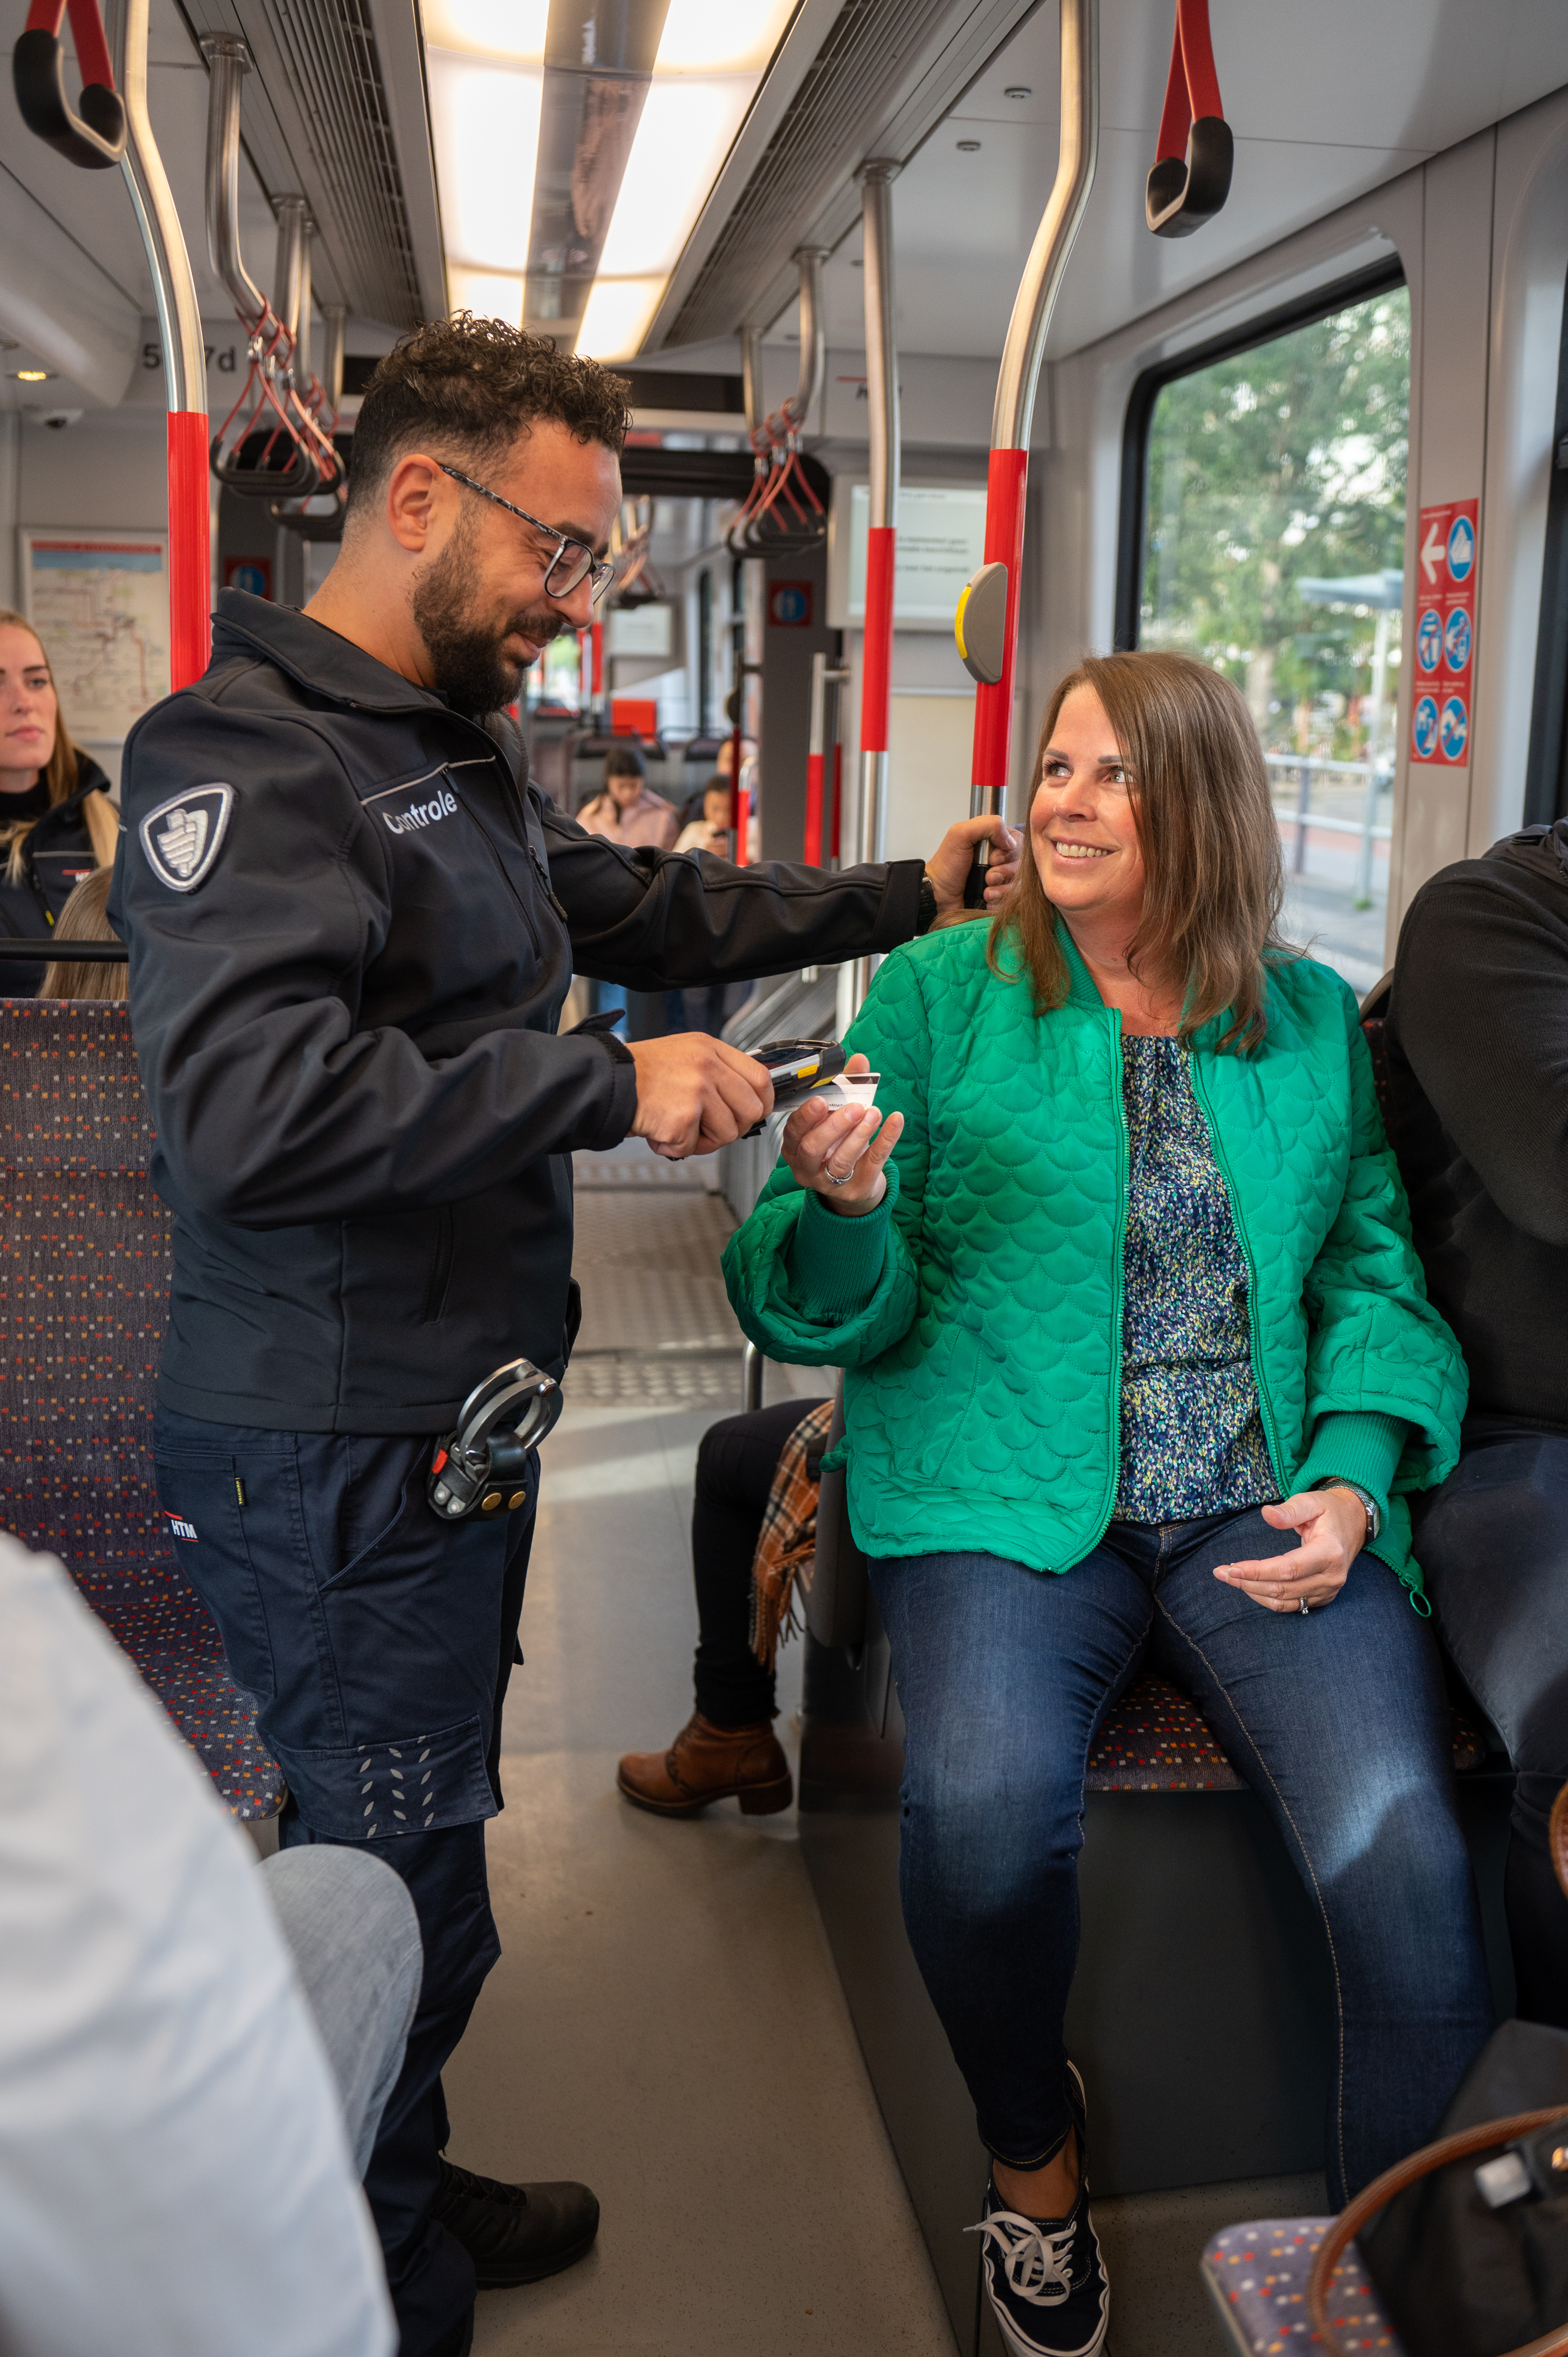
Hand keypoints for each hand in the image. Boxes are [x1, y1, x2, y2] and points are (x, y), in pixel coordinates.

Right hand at [628, 1033, 772, 1158]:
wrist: (605, 1081)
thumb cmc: (641, 1073)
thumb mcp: (686, 1054)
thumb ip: (717, 1071)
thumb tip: (745, 1098)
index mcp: (710, 1049)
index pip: (760, 1078)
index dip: (762, 1102)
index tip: (753, 1113)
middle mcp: (707, 1067)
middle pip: (751, 1110)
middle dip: (732, 1127)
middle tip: (708, 1128)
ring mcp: (696, 1092)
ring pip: (727, 1134)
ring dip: (702, 1141)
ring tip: (678, 1128)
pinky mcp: (682, 1118)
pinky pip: (693, 1147)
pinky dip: (675, 1147)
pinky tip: (660, 1132)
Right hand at [781, 1053, 903, 1216]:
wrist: (855, 1184)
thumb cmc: (838, 1144)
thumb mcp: (836, 1116)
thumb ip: (845, 1087)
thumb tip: (859, 1060)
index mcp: (794, 1146)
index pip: (793, 1131)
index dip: (806, 1116)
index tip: (821, 1100)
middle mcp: (806, 1167)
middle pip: (812, 1148)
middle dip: (833, 1126)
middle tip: (854, 1107)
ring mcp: (829, 1182)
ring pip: (840, 1160)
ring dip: (858, 1135)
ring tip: (873, 1113)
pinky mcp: (856, 1187)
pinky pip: (872, 1163)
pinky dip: (885, 1140)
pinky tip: (895, 1121)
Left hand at [924, 815, 1022, 920]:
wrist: (937, 896)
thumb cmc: (946, 866)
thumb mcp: (960, 834)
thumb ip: (987, 825)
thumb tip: (1010, 840)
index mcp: (993, 841)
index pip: (1018, 842)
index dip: (1010, 852)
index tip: (993, 859)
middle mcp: (1000, 860)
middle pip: (1021, 864)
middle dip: (1005, 872)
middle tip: (988, 876)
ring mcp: (1001, 880)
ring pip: (1019, 883)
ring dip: (1003, 889)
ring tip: (986, 892)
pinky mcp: (1000, 898)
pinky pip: (1013, 900)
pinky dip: (1000, 901)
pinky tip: (987, 900)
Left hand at [1212, 1487, 1369, 1612]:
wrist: (1354, 1523)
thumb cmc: (1330, 1510)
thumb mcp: (1312, 1501)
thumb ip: (1290, 1509)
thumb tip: (1266, 1514)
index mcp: (1330, 1553)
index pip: (1288, 1569)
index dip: (1258, 1571)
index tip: (1231, 1568)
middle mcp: (1331, 1577)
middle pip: (1283, 1588)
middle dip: (1248, 1583)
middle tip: (1221, 1573)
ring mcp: (1329, 1590)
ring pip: (1285, 1602)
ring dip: (1254, 1593)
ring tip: (1230, 1579)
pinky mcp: (1324, 1597)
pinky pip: (1292, 1605)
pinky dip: (1268, 1599)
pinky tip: (1250, 1586)